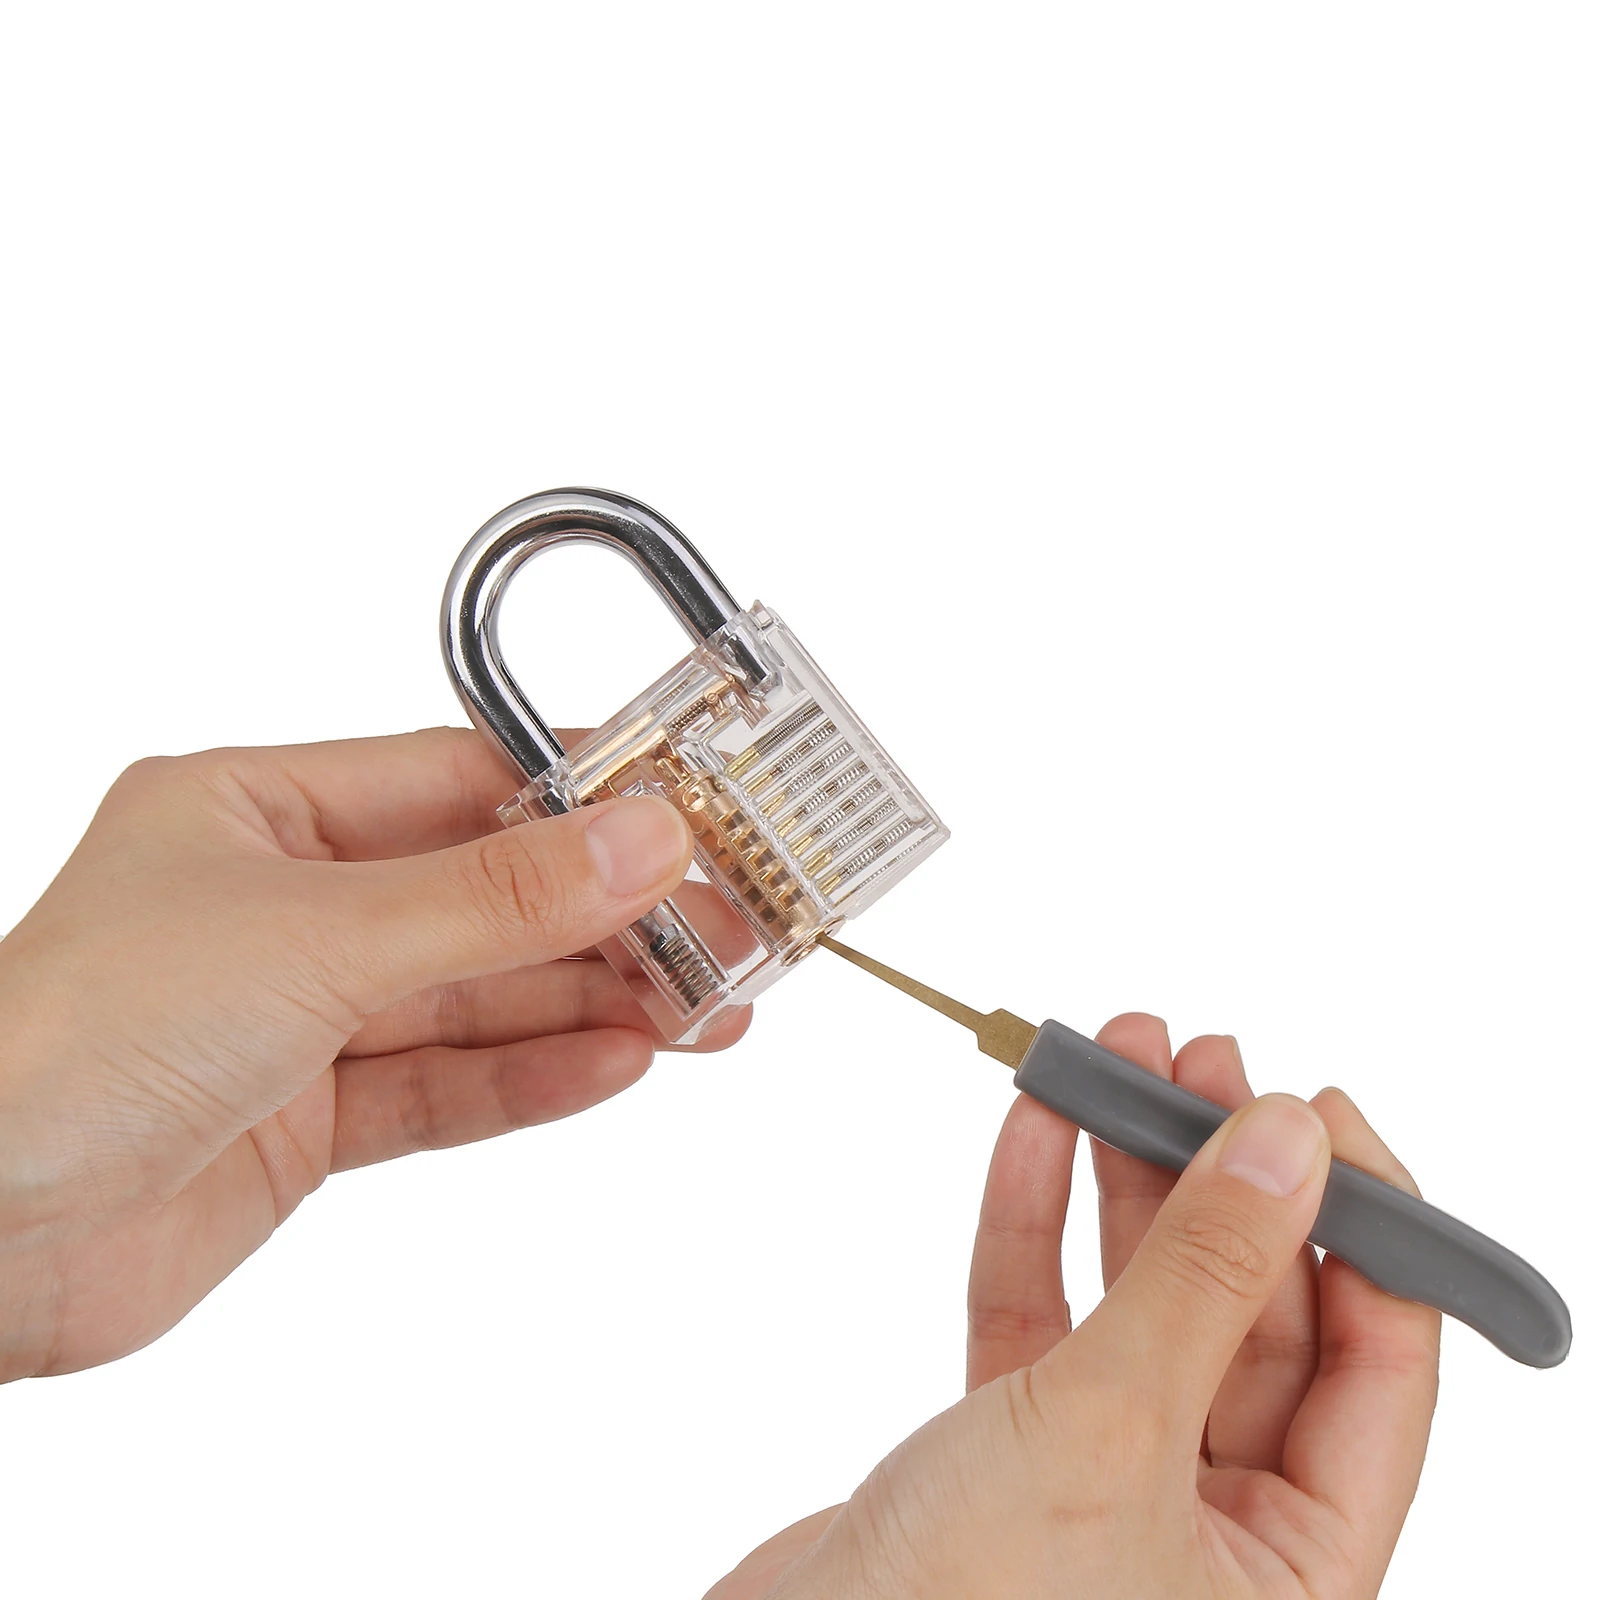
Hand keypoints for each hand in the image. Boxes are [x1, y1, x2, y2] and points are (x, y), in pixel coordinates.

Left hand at [0, 728, 747, 1380]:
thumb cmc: (72, 1042)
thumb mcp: (317, 938)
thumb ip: (495, 899)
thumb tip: (643, 839)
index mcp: (260, 810)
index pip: (460, 782)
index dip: (582, 799)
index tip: (687, 815)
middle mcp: (282, 905)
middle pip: (485, 898)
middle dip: (605, 920)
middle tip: (723, 935)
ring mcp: (296, 1018)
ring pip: (477, 997)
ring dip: (590, 1004)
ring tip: (703, 1011)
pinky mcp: (304, 1123)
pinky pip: (443, 1086)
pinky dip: (531, 1076)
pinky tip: (617, 1065)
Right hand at [712, 1018, 1439, 1598]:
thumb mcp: (1111, 1430)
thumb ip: (1205, 1278)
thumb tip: (1288, 1143)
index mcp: (1296, 1575)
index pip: (1380, 1370)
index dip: (1366, 1227)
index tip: (1320, 1108)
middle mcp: (1219, 1533)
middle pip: (1254, 1316)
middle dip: (1226, 1178)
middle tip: (1202, 1061)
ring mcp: (1112, 1486)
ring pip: (1147, 1302)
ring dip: (1130, 1177)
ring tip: (1121, 1057)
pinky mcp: (1013, 1454)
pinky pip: (1048, 1316)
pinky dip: (1038, 1221)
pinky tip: (1037, 1128)